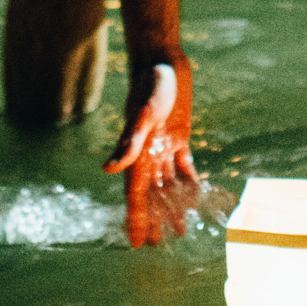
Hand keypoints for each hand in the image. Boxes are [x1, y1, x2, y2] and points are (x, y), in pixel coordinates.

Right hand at [104, 57, 198, 245]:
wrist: (162, 61)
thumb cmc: (150, 84)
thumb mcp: (142, 113)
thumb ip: (129, 140)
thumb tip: (109, 168)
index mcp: (137, 154)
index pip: (135, 196)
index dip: (136, 219)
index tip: (136, 243)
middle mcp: (148, 154)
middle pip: (151, 195)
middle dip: (155, 220)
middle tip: (159, 245)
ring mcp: (163, 146)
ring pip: (168, 185)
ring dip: (173, 206)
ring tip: (181, 229)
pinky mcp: (177, 137)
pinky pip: (183, 166)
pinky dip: (189, 182)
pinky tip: (197, 196)